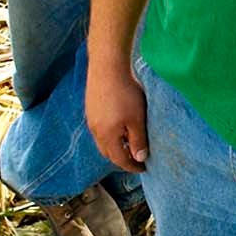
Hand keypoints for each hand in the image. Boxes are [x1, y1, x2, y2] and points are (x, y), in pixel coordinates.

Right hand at [86, 58, 148, 172]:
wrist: (108, 66)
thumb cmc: (125, 93)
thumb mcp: (137, 119)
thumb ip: (138, 141)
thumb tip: (140, 159)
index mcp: (107, 136)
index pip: (119, 160)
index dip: (132, 166)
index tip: (144, 168)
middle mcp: (95, 131)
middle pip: (108, 153)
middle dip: (121, 159)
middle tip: (136, 160)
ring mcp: (91, 119)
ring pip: (102, 141)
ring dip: (115, 146)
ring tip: (128, 144)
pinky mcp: (91, 108)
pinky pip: (99, 129)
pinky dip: (109, 135)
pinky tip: (118, 127)